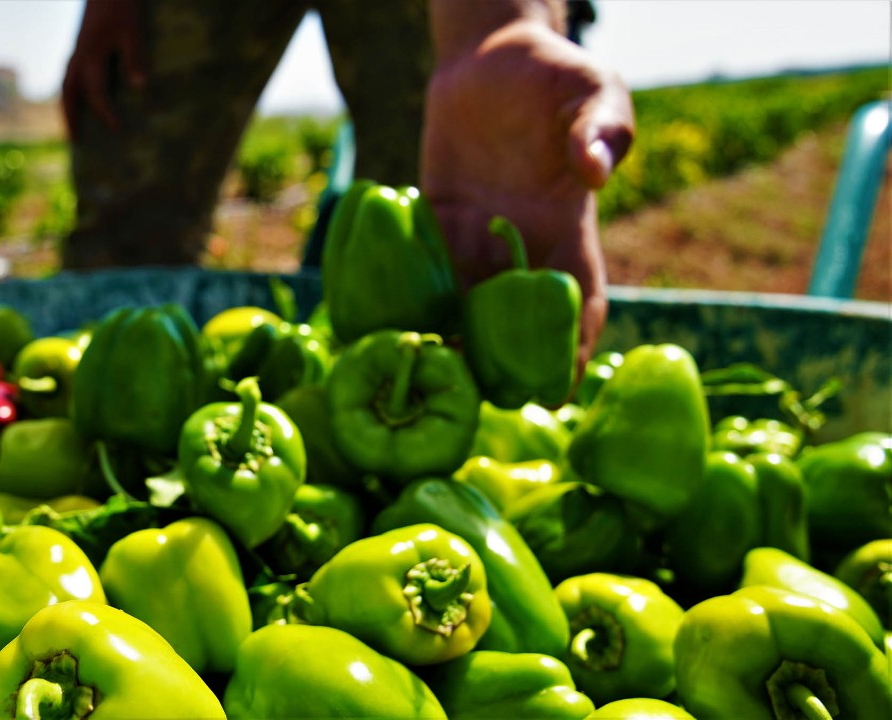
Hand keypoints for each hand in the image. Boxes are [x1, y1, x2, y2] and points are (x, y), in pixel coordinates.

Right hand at [61, 0, 147, 139]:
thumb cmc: (122, 5)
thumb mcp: (132, 31)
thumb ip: (134, 58)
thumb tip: (139, 88)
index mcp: (90, 56)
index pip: (96, 93)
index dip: (106, 113)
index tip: (117, 130)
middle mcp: (78, 56)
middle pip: (69, 94)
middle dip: (71, 117)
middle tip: (74, 141)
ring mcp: (77, 49)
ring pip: (65, 84)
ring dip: (67, 106)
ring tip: (72, 125)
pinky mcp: (80, 44)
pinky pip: (70, 74)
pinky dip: (71, 90)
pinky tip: (80, 97)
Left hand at [420, 18, 633, 373]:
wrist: (488, 56)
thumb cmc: (553, 74)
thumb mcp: (591, 87)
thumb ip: (601, 127)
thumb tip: (594, 171)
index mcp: (569, 230)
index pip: (580, 302)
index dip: (574, 349)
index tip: (560, 390)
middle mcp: (521, 247)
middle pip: (514, 321)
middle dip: (500, 365)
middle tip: (475, 403)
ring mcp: (475, 238)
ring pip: (463, 304)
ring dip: (448, 342)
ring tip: (423, 378)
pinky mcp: (433, 223)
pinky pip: (421, 269)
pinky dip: (408, 299)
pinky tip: (385, 330)